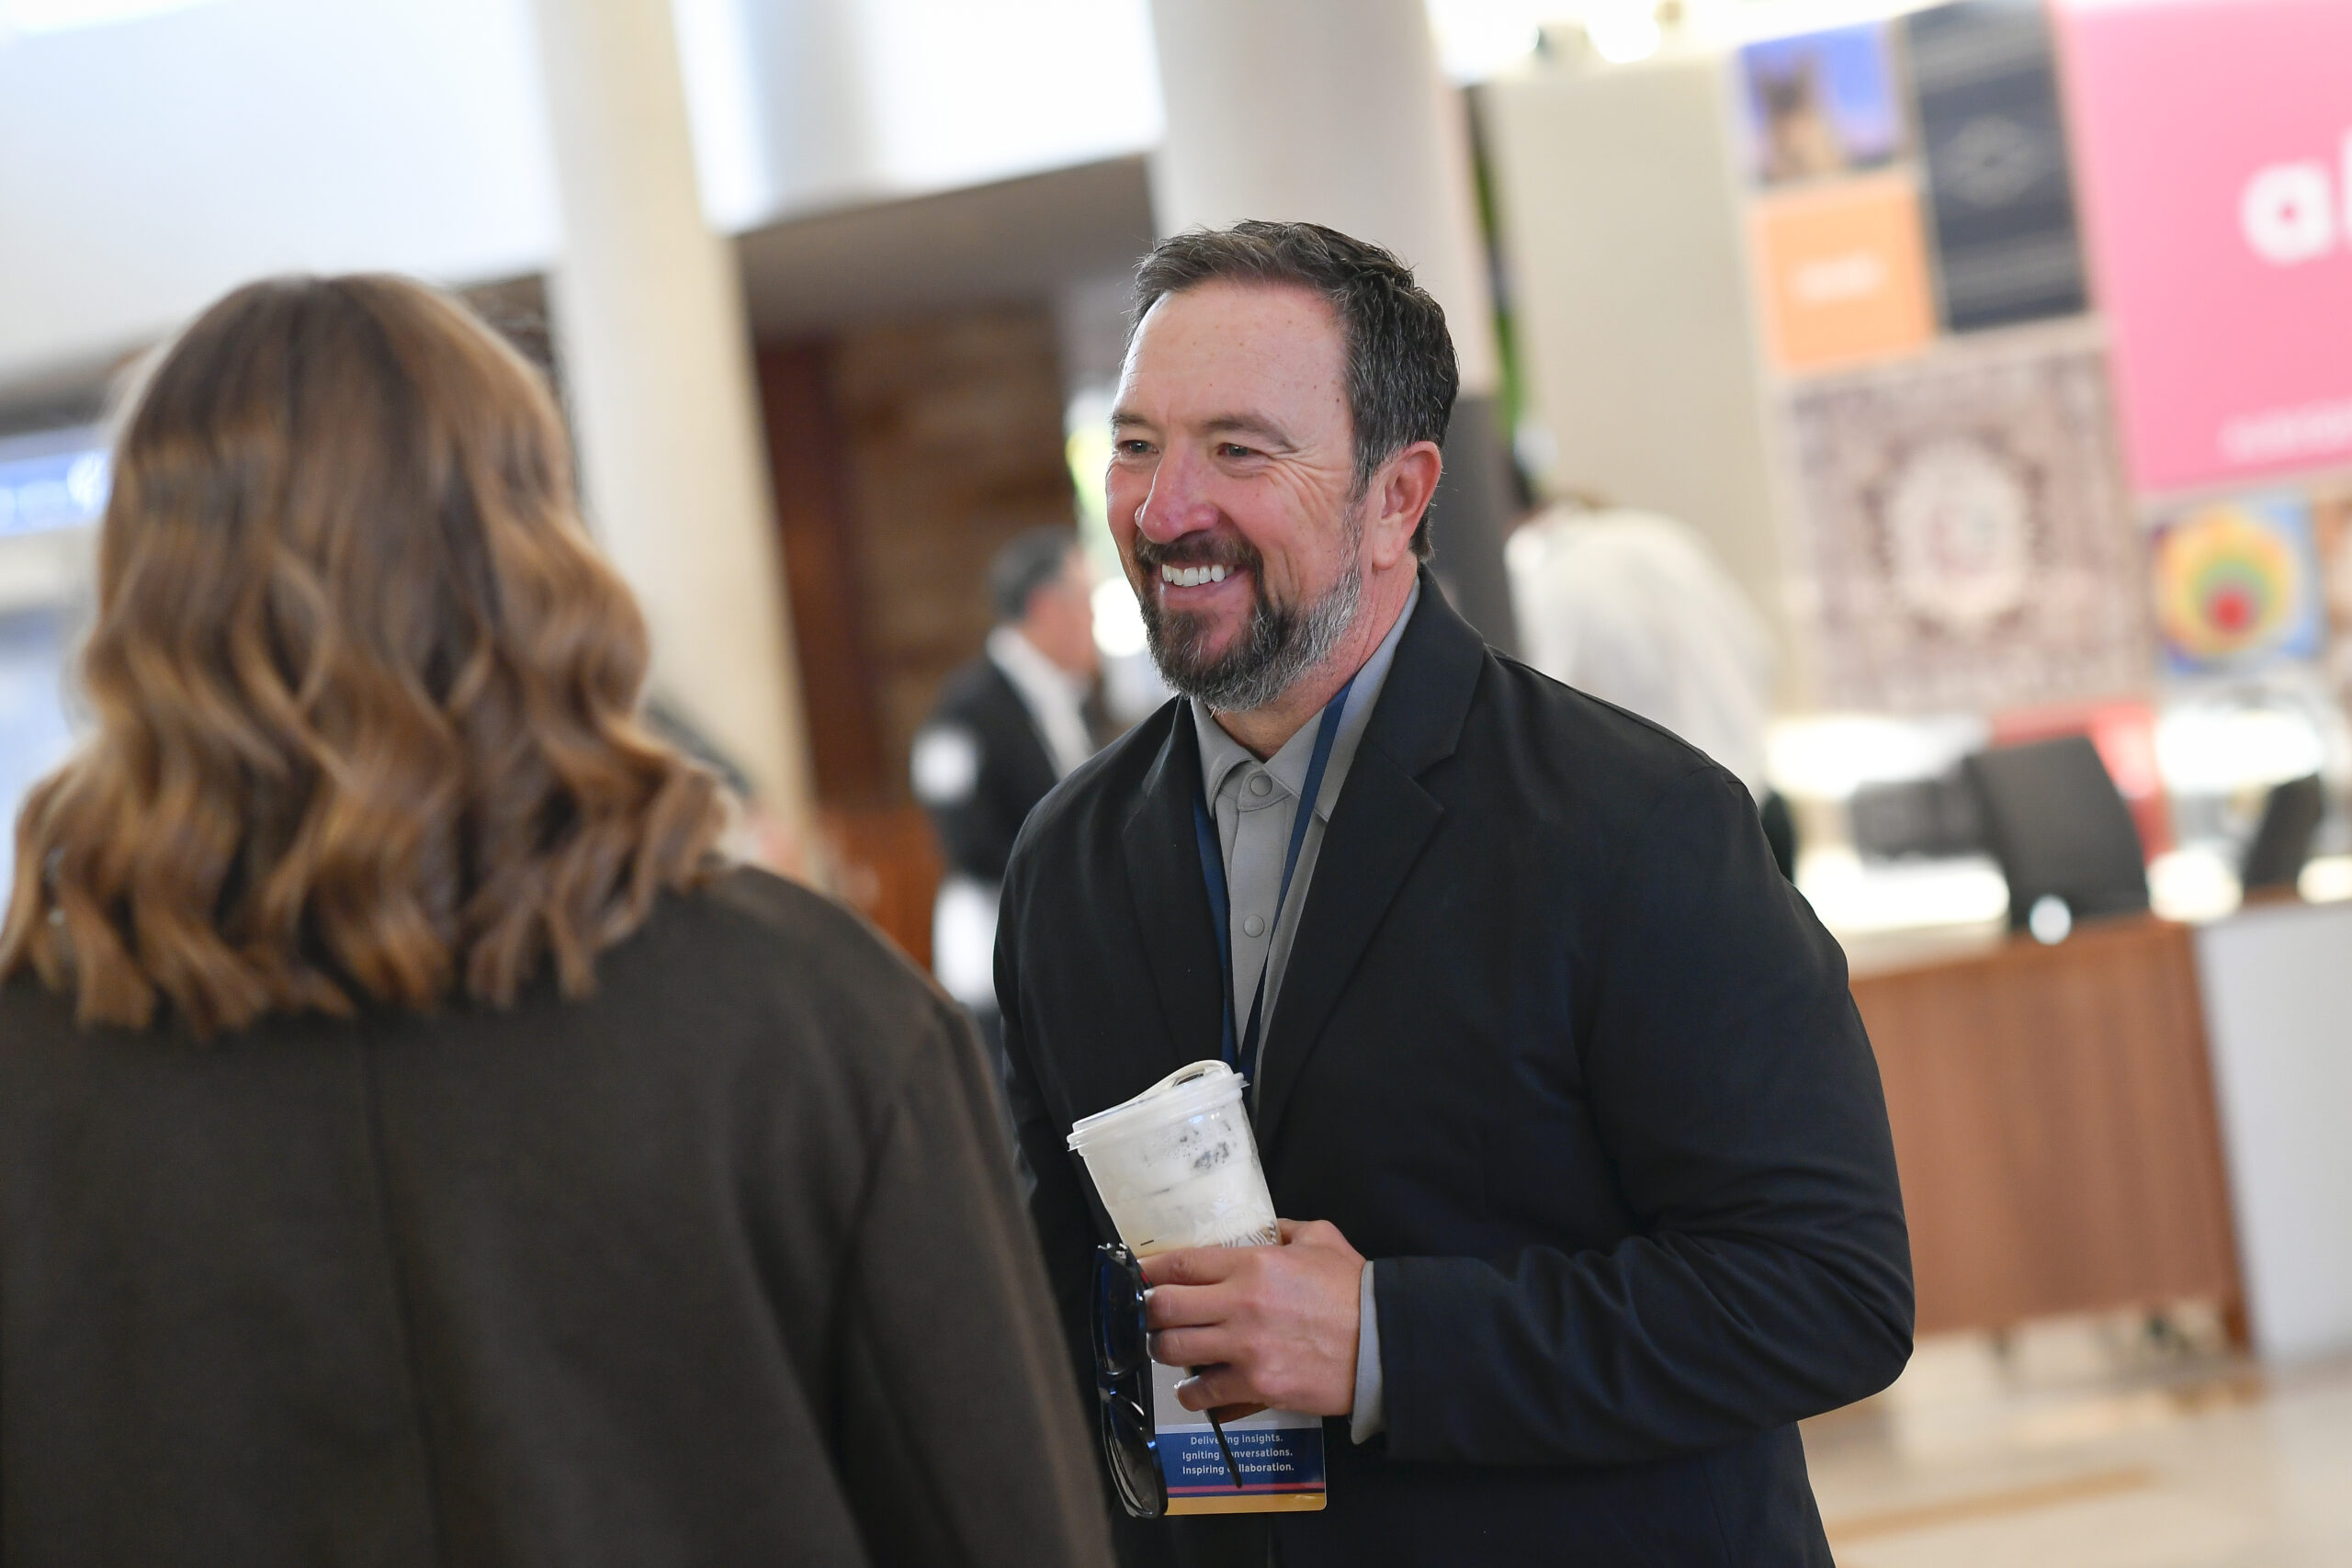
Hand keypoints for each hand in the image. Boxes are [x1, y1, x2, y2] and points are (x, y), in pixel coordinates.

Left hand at [1140, 1218, 1365, 1416]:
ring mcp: (1245, 1349)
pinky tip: (1196, 1389)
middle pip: (1164, 1307)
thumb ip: (1284, 1229)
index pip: (1180, 1264)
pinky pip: (1203, 1394)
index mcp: (1253, 1264)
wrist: (1384, 1342)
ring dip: (1164, 1351)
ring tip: (1171, 1350)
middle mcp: (1240, 1304)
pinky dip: (1192, 1394)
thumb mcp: (1320, 1239)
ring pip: (1173, 1351)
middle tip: (1153, 1314)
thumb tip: (1262, 1227)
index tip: (1137, 1274)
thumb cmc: (1354, 1290)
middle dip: (1149, 1311)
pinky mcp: (1257, 1385)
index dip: (1149, 1270)